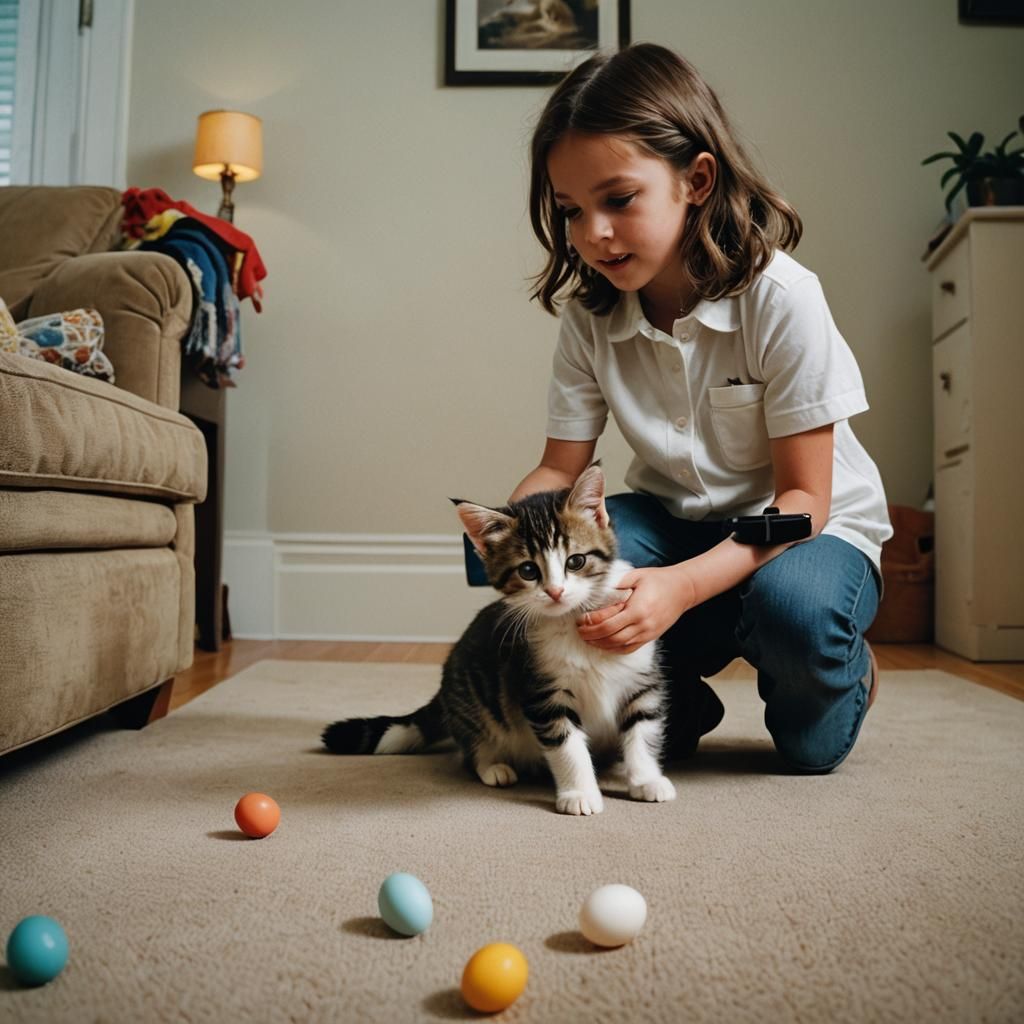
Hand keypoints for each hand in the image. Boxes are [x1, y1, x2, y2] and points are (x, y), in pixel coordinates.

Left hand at [576, 566, 696, 653]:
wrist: (683, 589)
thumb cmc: (658, 579)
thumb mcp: (636, 575)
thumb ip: (617, 583)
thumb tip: (596, 590)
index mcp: (637, 608)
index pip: (608, 622)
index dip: (591, 623)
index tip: (581, 619)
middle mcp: (642, 624)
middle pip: (610, 637)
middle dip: (591, 636)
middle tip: (579, 631)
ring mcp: (647, 633)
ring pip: (618, 645)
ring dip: (600, 644)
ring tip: (588, 638)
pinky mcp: (650, 637)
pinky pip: (629, 648)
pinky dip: (614, 649)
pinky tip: (604, 644)